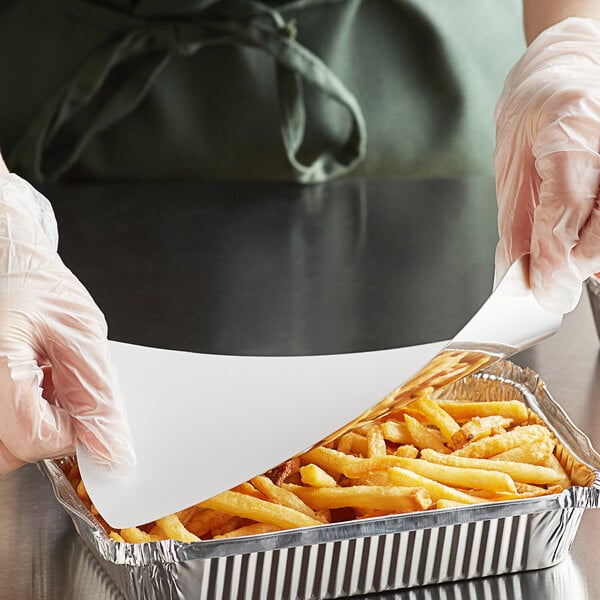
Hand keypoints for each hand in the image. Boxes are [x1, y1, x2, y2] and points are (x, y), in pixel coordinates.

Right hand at [0, 163, 134, 472]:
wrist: (3, 260)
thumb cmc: (34, 284)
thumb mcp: (80, 332)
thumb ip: (95, 394)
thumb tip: (110, 449)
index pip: (34, 437)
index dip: (70, 431)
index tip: (83, 410)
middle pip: (8, 453)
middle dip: (46, 434)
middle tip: (61, 394)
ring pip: (0, 447)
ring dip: (30, 428)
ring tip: (42, 383)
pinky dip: (17, 417)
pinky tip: (27, 385)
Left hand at [494, 17, 599, 311]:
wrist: (566, 69)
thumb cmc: (535, 110)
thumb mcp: (510, 165)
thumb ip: (515, 221)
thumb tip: (515, 272)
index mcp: (571, 133)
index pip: (566, 211)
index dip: (552, 260)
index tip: (540, 291)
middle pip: (599, 233)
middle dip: (571, 269)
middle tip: (548, 289)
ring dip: (589, 258)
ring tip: (562, 265)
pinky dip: (596, 241)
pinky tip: (583, 246)